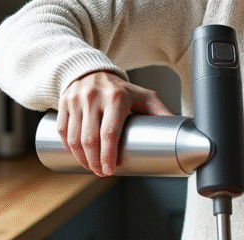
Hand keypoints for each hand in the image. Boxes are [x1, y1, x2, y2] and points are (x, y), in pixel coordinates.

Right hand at [57, 71, 172, 175]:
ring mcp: (76, 99)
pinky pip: (62, 131)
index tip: (110, 170)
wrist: (93, 71)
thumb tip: (181, 131)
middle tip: (102, 172)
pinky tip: (76, 156)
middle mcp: (94, 97)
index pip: (109, 132)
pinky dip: (68, 147)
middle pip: (90, 138)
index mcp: (116, 97)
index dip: (108, 155)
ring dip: (81, 158)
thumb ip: (160, 112)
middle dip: (94, 161)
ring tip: (91, 167)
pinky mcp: (63, 103)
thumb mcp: (143, 96)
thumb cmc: (121, 89)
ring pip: (73, 137)